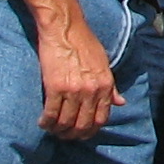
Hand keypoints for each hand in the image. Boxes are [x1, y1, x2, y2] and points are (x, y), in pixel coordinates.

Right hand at [36, 12, 122, 136]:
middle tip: (65, 136)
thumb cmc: (84, 42)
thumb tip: (121, 102)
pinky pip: (51, 113)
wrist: (65, 27)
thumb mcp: (104, 63)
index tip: (83, 133)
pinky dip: (46, 122)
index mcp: (105, 85)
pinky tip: (42, 123)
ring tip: (52, 130)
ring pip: (66, 122)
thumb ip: (112, 86)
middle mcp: (92, 91)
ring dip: (58, 131)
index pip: (102, 118)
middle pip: (84, 125)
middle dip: (74, 135)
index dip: (91, 130)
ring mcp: (74, 90)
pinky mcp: (55, 87)